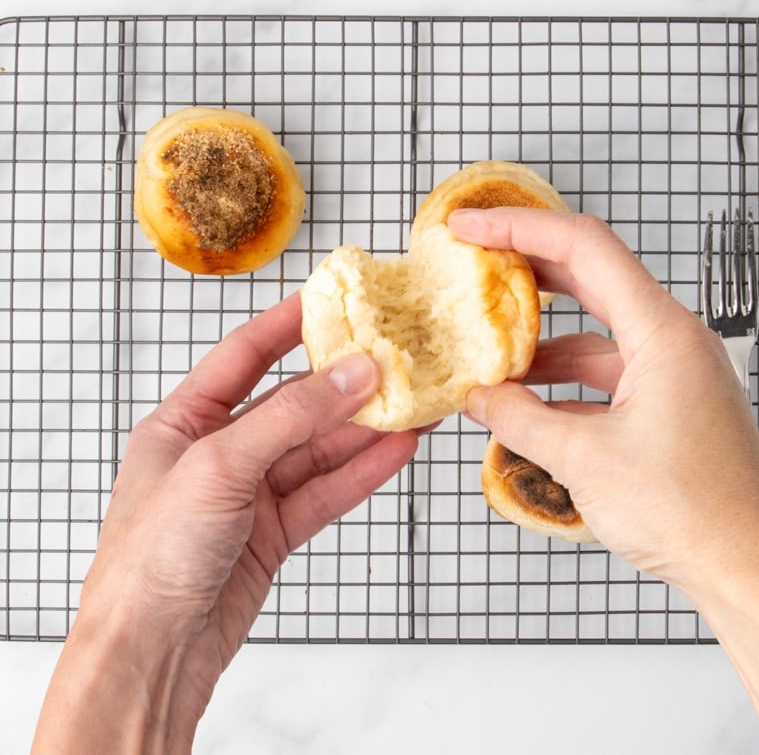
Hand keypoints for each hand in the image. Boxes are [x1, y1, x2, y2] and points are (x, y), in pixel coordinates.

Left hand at [33, 292, 419, 752]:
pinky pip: (326, 490)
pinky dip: (362, 471)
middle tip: (394, 360)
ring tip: (414, 404)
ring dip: (365, 429)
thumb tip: (352, 373)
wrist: (151, 653)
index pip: (243, 355)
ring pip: (318, 449)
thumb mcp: (219, 466)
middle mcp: (219, 451)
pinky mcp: (275, 530)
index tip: (330, 299)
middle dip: (344, 384)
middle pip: (293, 404)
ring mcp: (250, 492)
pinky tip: (397, 450)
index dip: (287, 324)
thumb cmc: (150, 556)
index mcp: (184, 422)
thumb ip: (291, 417)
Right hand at [449, 207, 758, 753]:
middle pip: (589, 278)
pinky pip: (604, 374)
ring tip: (488, 357)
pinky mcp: (667, 403)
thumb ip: (519, 418)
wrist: (746, 570)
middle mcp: (672, 340)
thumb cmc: (690, 514)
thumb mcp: (583, 459)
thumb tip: (480, 396)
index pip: (583, 247)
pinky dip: (562, 382)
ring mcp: (672, 372)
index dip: (518, 227)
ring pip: (592, 334)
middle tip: (472, 266)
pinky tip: (525, 402)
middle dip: (525, 270)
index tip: (468, 226)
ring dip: (539, 343)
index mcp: (662, 332)